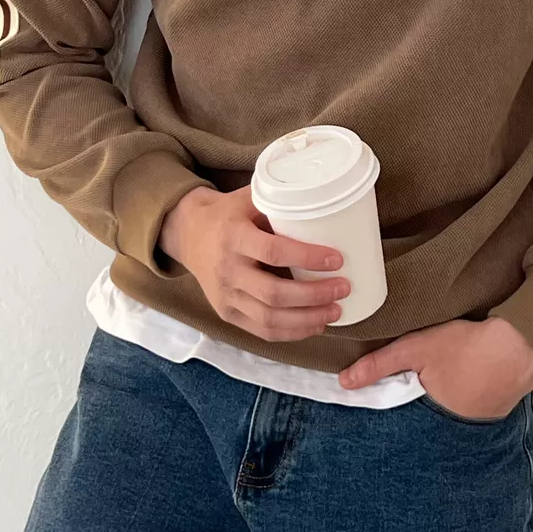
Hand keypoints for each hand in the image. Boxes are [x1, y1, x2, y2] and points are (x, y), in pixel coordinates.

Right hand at [159, 185, 349, 341]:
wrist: (188, 233)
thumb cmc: (228, 213)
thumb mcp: (248, 199)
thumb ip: (279, 203)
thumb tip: (325, 202)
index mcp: (234, 236)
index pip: (274, 252)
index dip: (308, 258)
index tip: (337, 260)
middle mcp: (227, 270)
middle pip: (274, 293)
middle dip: (314, 295)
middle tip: (344, 288)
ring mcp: (225, 296)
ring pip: (269, 317)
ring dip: (307, 319)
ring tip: (336, 311)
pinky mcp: (226, 313)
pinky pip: (261, 330)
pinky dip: (291, 333)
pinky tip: (314, 325)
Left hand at [338, 315, 532, 418]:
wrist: (521, 345)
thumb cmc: (469, 347)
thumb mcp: (416, 349)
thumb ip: (380, 364)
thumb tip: (344, 382)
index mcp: (428, 417)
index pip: (399, 418)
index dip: (393, 405)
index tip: (387, 397)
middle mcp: (452, 430)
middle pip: (422, 419)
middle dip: (417, 407)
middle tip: (420, 384)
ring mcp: (476, 425)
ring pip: (446, 414)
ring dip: (442, 402)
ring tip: (443, 380)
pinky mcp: (493, 413)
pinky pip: (469, 408)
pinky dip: (464, 396)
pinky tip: (465, 379)